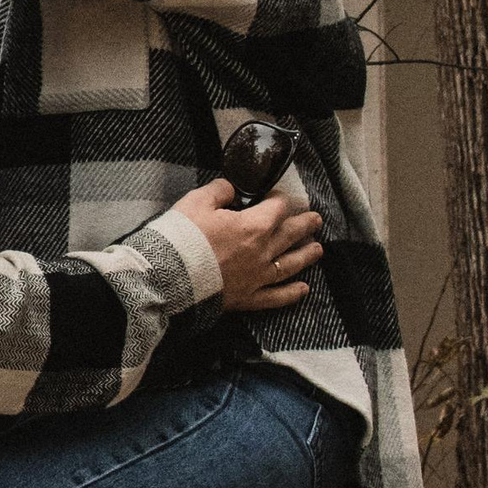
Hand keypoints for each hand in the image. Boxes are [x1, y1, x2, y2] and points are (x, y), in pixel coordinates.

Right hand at [174, 183, 323, 311]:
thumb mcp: (197, 201)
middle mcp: (263, 251)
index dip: (280, 199)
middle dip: (305, 225)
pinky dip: (292, 294)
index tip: (275, 196)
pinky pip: (276, 297)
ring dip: (306, 256)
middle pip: (291, 235)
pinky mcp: (248, 298)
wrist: (169, 277)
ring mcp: (258, 277)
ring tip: (318, 249)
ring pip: (290, 265)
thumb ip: (219, 191)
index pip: (278, 208)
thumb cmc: (182, 237)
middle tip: (316, 220)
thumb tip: (231, 189)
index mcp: (254, 225)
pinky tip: (304, 290)